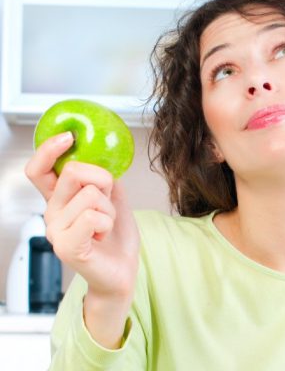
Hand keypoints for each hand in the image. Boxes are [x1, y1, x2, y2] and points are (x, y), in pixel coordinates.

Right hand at [25, 132, 139, 300]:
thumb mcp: (113, 199)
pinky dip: (107, 223)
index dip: (48, 149)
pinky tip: (101, 237)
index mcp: (59, 199)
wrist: (123, 271)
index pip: (38, 169)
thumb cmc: (116, 237)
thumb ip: (103, 179)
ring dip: (109, 209)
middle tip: (106, 203)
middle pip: (73, 171)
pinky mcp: (66, 247)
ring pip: (90, 194)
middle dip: (102, 181)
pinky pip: (92, 217)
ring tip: (105, 227)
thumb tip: (102, 159)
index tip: (68, 137)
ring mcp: (56, 230)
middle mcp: (51, 213)